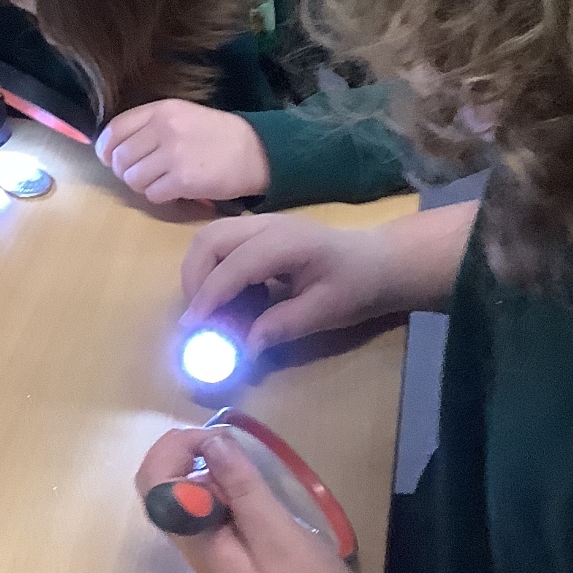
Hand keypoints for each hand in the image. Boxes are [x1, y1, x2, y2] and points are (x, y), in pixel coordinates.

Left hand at [96, 102, 268, 205]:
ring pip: (133, 179)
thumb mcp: (181, 115)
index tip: (110, 159)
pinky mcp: (183, 180)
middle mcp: (163, 129)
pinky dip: (160, 197)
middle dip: (126, 172)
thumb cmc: (215, 135)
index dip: (105, 149)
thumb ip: (148, 126)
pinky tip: (174, 191)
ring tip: (161, 182)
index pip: (114, 130)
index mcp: (160, 110)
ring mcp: (173, 155)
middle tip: (143, 175)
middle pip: (120, 159)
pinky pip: (152, 195)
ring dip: (143, 186)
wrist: (255, 151)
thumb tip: (112, 149)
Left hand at [135, 424, 366, 572]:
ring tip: (244, 460)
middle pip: (164, 490)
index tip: (215, 437)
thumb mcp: (278, 532)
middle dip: (185, 455)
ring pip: (187, 501)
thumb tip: (211, 441)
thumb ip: (242, 487)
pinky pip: (211, 514)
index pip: (155, 487)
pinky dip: (224, 490)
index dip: (173, 450)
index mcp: (197, 544)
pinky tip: (254, 488)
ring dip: (205, 471)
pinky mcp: (233, 558)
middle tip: (229, 443)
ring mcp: (212, 555)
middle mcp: (194, 549)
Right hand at [180, 213, 401, 355]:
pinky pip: (220, 244)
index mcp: (287, 242)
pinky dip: (213, 270)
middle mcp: (266, 225)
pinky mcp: (257, 232)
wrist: (380, 262)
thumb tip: (243, 348)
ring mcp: (260, 224)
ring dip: (198, 272)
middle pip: (209, 240)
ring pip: (209, 238)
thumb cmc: (358, 286)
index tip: (192, 328)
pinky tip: (233, 297)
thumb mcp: (326, 312)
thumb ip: (281, 326)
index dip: (210, 297)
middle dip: (194, 280)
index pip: (234, 265)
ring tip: (211, 309)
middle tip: (198, 319)